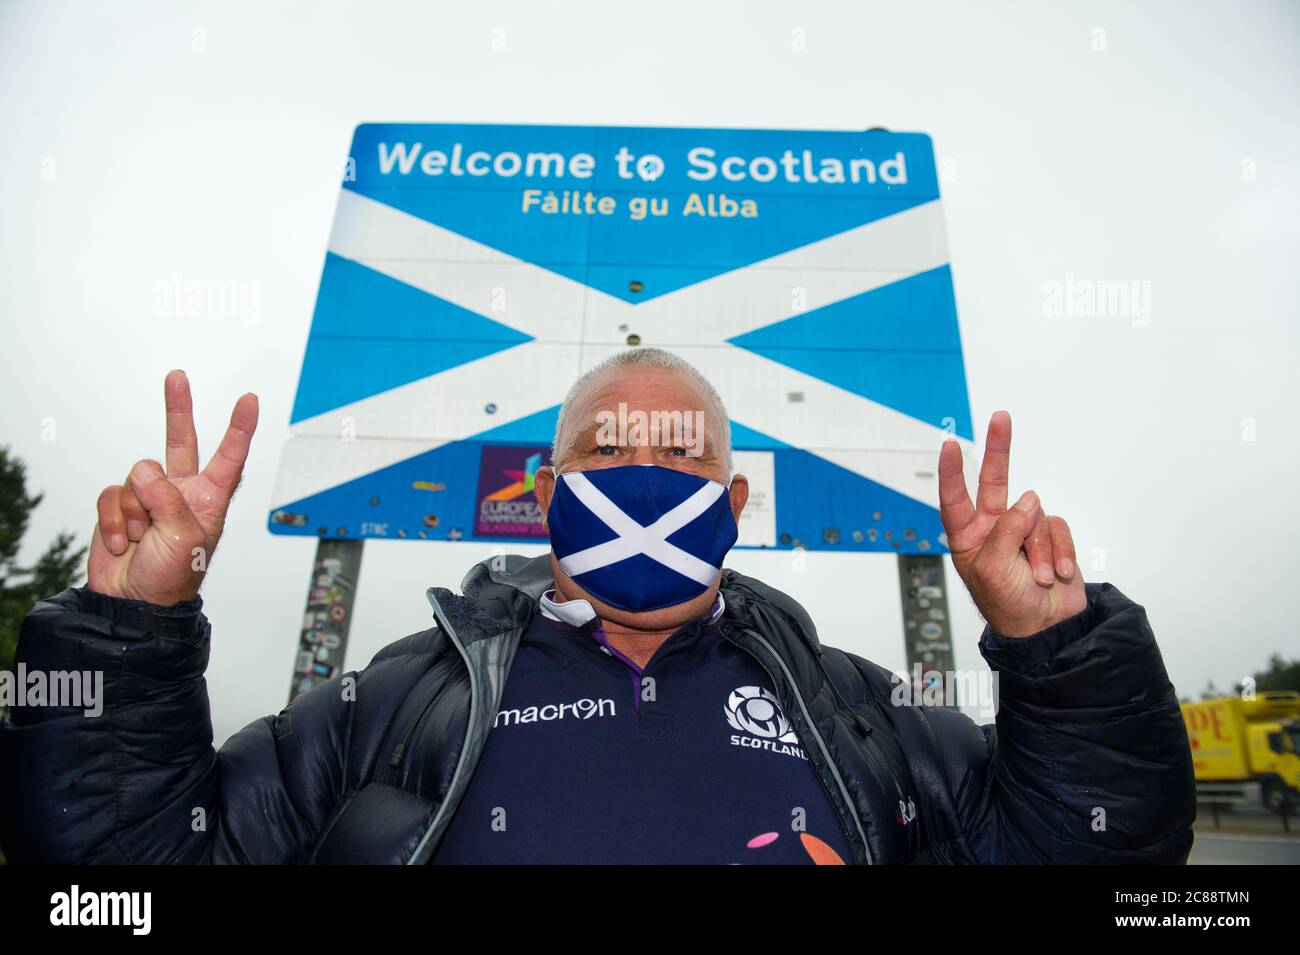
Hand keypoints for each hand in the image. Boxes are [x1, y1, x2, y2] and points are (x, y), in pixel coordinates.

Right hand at [88, 370, 258, 605]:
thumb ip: (168, 500)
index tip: (250, 400)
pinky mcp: (120, 506)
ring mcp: (149, 497)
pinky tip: (122, 543)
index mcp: (209, 499)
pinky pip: (110, 495)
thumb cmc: (172, 577)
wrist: (133, 603)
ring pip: (136, 476)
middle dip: (177, 409)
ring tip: (141, 538)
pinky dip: (112, 520)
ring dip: (133, 511)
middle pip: (180, 441)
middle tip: (177, 376)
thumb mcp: (184, 538)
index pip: (229, 457)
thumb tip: (144, 473)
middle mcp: (182, 492)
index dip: (239, 428)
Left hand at [938, 411, 1085, 637]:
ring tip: (1037, 578)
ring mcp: (1023, 531)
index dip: (953, 472)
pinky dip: (1061, 552)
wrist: (1047, 628)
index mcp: (969, 538)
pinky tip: (1058, 575)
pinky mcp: (1050, 536)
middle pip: (995, 481)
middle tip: (1000, 417)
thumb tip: (1028, 499)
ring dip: (1041, 551)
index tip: (951, 443)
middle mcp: (994, 528)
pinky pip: (1058, 529)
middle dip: (999, 449)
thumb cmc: (1009, 605)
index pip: (955, 498)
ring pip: (1036, 516)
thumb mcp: (995, 570)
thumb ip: (1007, 530)